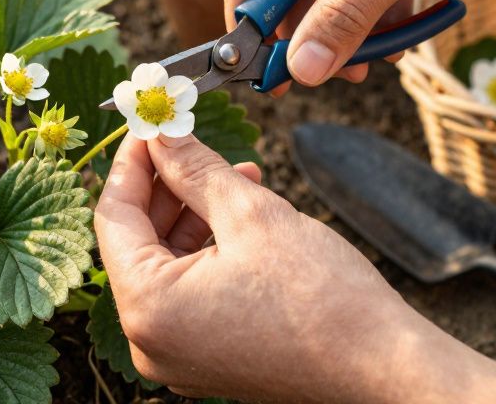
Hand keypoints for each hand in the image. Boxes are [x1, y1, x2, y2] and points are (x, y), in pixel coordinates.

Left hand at [95, 134, 495, 403]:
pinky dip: (206, 249)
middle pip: (136, 242)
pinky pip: (188, 291)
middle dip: (166, 186)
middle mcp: (150, 340)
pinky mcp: (206, 357)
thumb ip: (194, 169)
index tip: (150, 125)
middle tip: (190, 140)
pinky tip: (240, 214)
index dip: (132, 163)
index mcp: (148, 308)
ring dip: (191, 213)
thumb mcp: (251, 214)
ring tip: (233, 174)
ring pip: (164, 263)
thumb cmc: (323, 300)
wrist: (382, 369)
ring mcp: (177, 353)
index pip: (113, 217)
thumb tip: (162, 134)